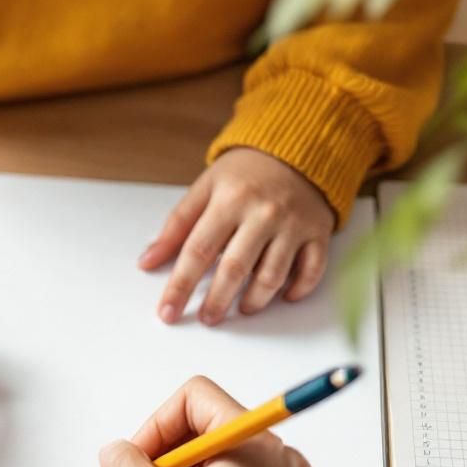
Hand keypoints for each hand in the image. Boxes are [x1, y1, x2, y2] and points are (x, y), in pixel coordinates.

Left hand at [140, 148, 334, 324]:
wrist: (299, 147)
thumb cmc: (247, 173)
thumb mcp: (206, 188)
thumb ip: (177, 225)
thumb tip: (147, 261)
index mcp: (229, 200)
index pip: (197, 251)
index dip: (180, 286)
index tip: (168, 311)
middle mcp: (262, 213)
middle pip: (234, 269)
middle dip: (217, 302)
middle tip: (207, 319)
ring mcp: (293, 224)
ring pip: (272, 276)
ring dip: (255, 301)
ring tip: (242, 309)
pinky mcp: (318, 232)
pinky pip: (311, 270)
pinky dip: (297, 289)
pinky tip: (284, 296)